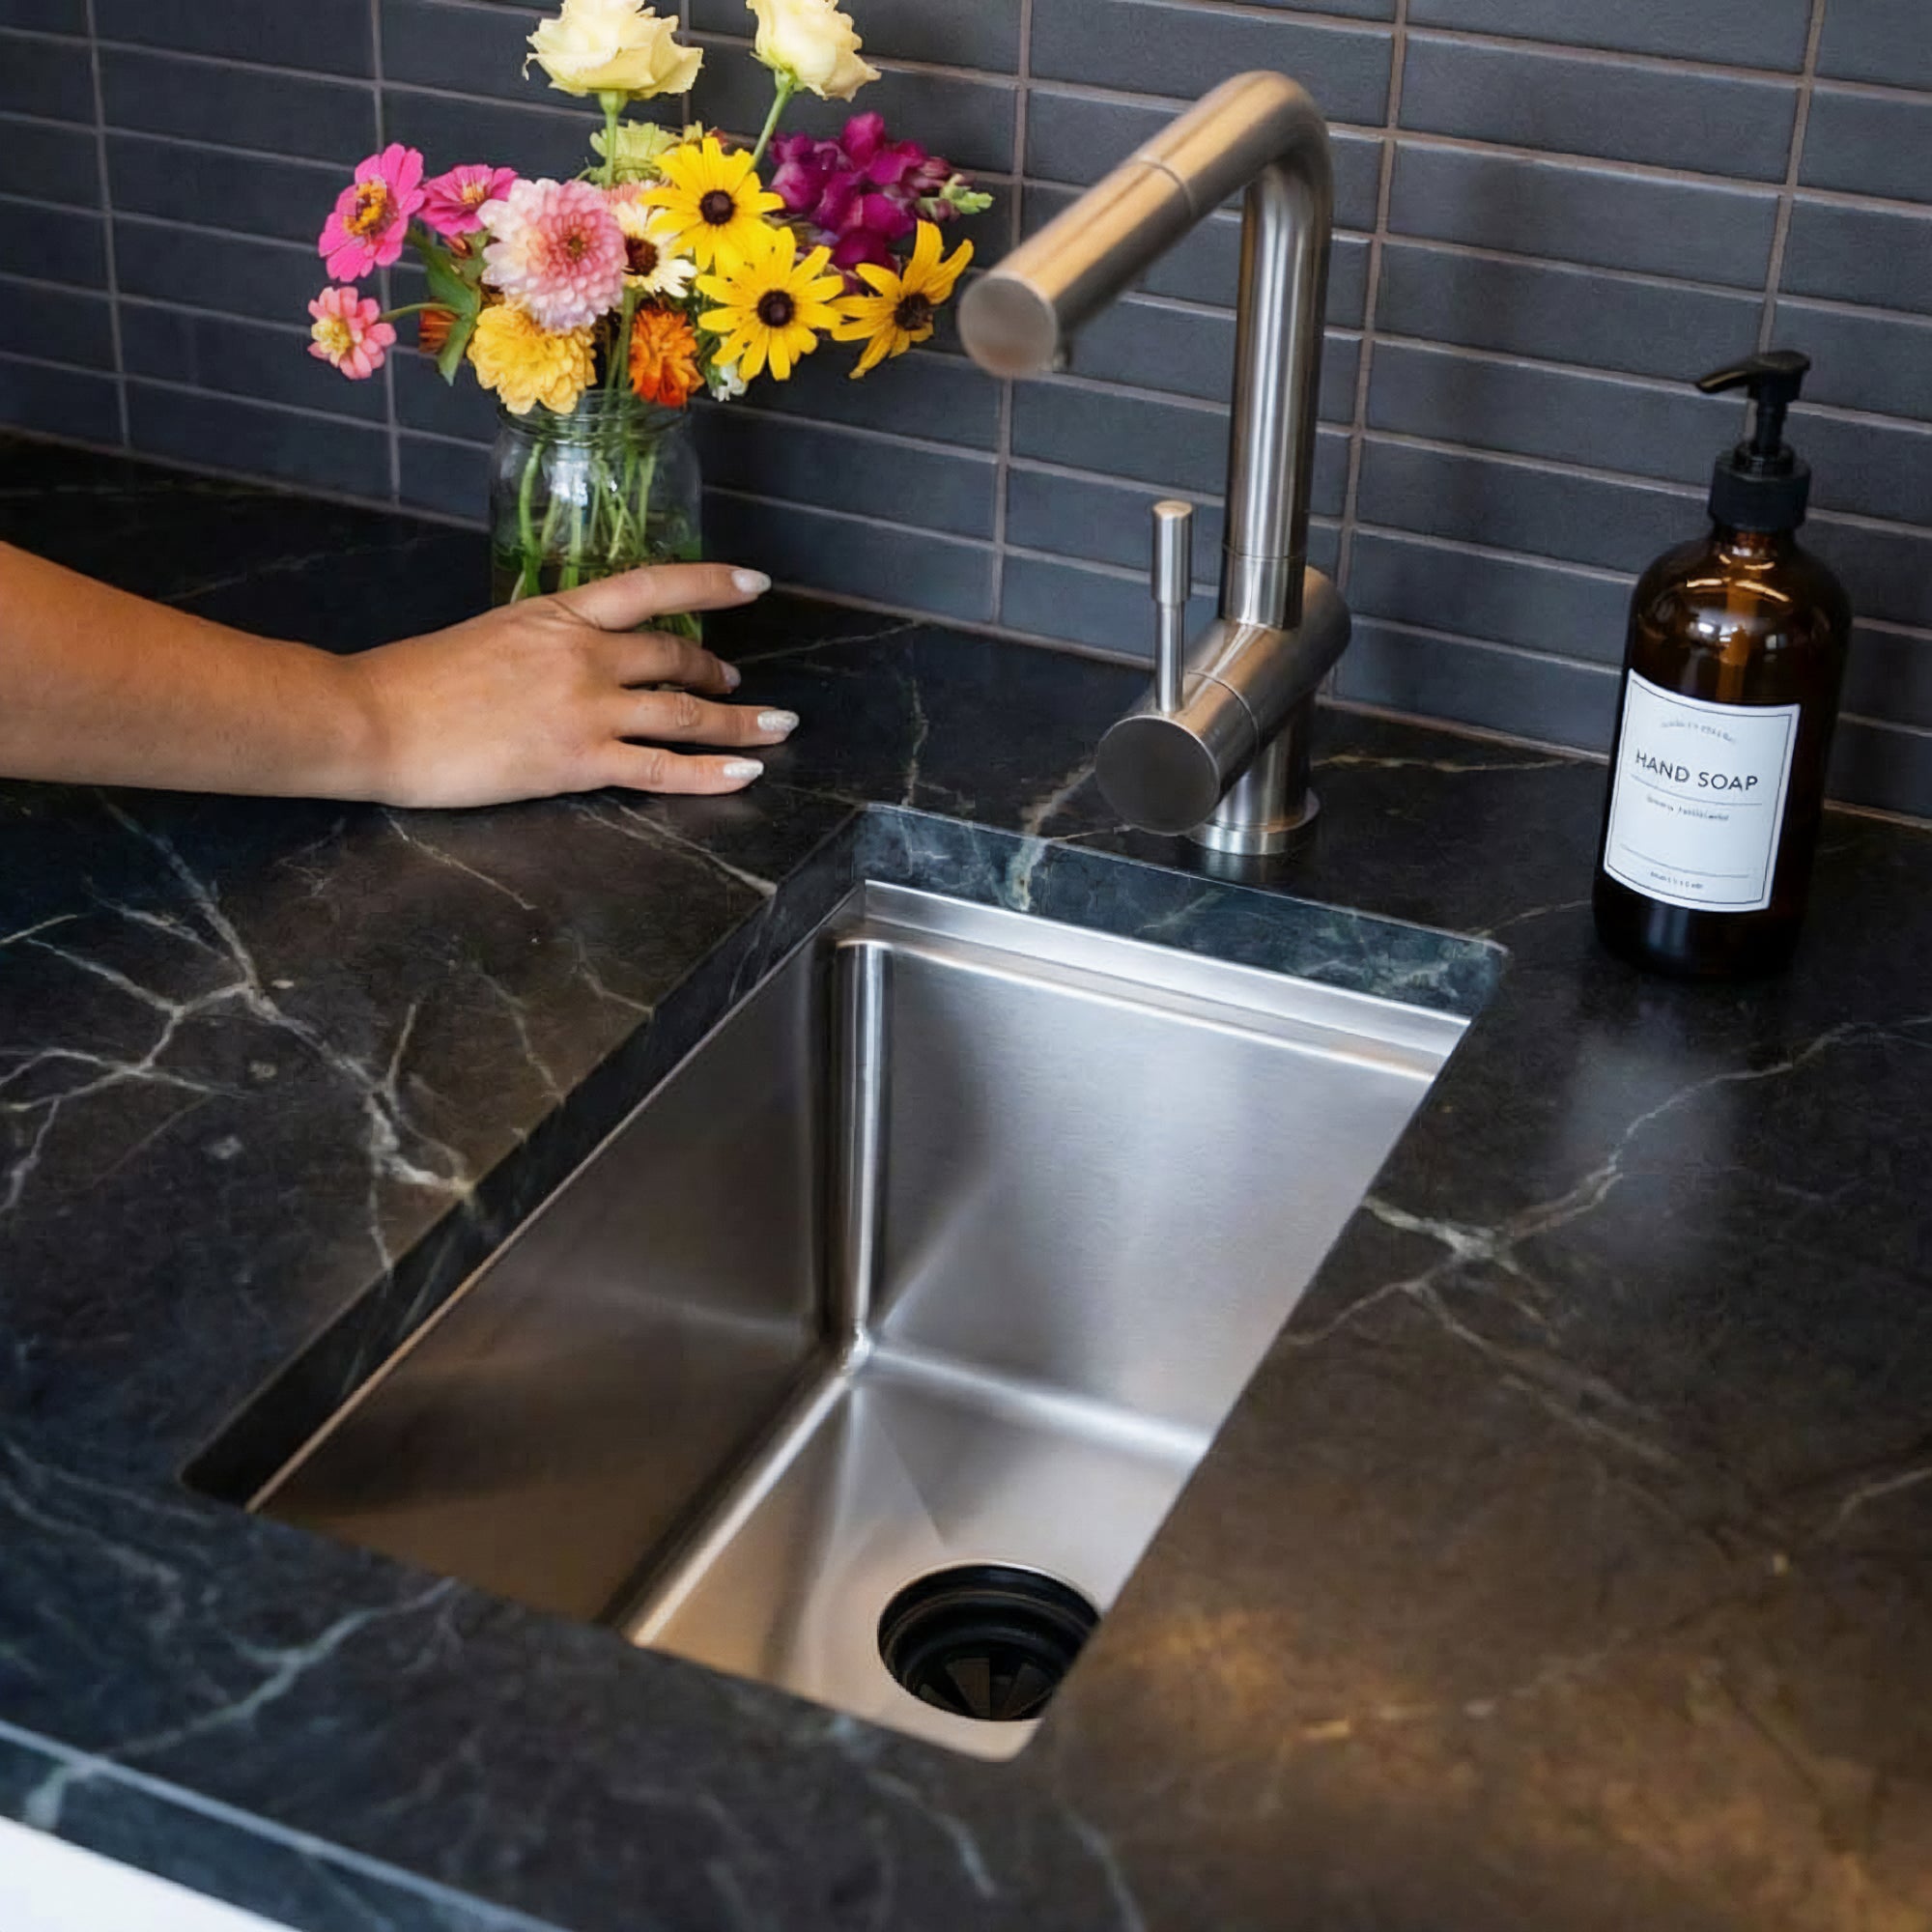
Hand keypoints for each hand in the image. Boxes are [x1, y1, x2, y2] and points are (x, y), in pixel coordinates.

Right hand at [349, 562, 794, 807]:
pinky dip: (713, 771)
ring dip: (738, 722)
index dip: (711, 582)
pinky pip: (663, 768)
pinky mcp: (578, 760)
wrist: (376, 719)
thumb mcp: (490, 633)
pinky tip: (748, 772)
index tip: (753, 584)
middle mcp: (583, 653)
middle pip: (675, 655)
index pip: (652, 586)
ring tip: (772, 728)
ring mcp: (585, 707)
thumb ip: (543, 638)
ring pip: (684, 713)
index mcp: (557, 613)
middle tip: (737, 683)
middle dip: (717, 672)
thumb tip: (573, 648)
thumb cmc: (416, 680)